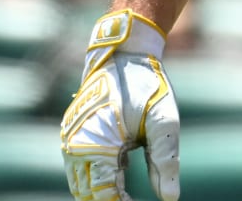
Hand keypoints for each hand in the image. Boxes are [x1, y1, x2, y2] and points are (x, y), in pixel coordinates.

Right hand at [62, 9, 180, 200]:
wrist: (124, 55)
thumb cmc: (146, 86)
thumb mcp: (164, 120)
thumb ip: (165, 160)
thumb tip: (170, 199)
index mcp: (95, 143)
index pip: (103, 195)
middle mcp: (75, 145)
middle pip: (87, 194)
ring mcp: (71, 139)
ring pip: (80, 184)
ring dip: (101, 193)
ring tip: (127, 196)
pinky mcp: (74, 135)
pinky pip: (80, 168)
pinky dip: (97, 179)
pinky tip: (120, 181)